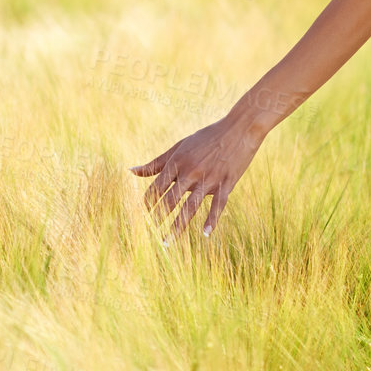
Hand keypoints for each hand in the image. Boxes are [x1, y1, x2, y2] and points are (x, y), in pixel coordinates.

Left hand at [130, 114, 264, 239]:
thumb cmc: (207, 137)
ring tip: (167, 242)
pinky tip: (205, 234)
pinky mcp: (226, 183)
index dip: (148, 203)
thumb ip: (156, 162)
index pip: (157, 188)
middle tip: (150, 234)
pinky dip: (211, 220)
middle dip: (158, 218)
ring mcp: (209, 179)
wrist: (240, 128)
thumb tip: (131, 171)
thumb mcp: (180, 147)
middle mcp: (191, 172)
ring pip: (190, 208)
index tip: (144, 214)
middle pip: (170, 201)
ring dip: (177, 227)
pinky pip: (217, 206)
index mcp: (178, 162)